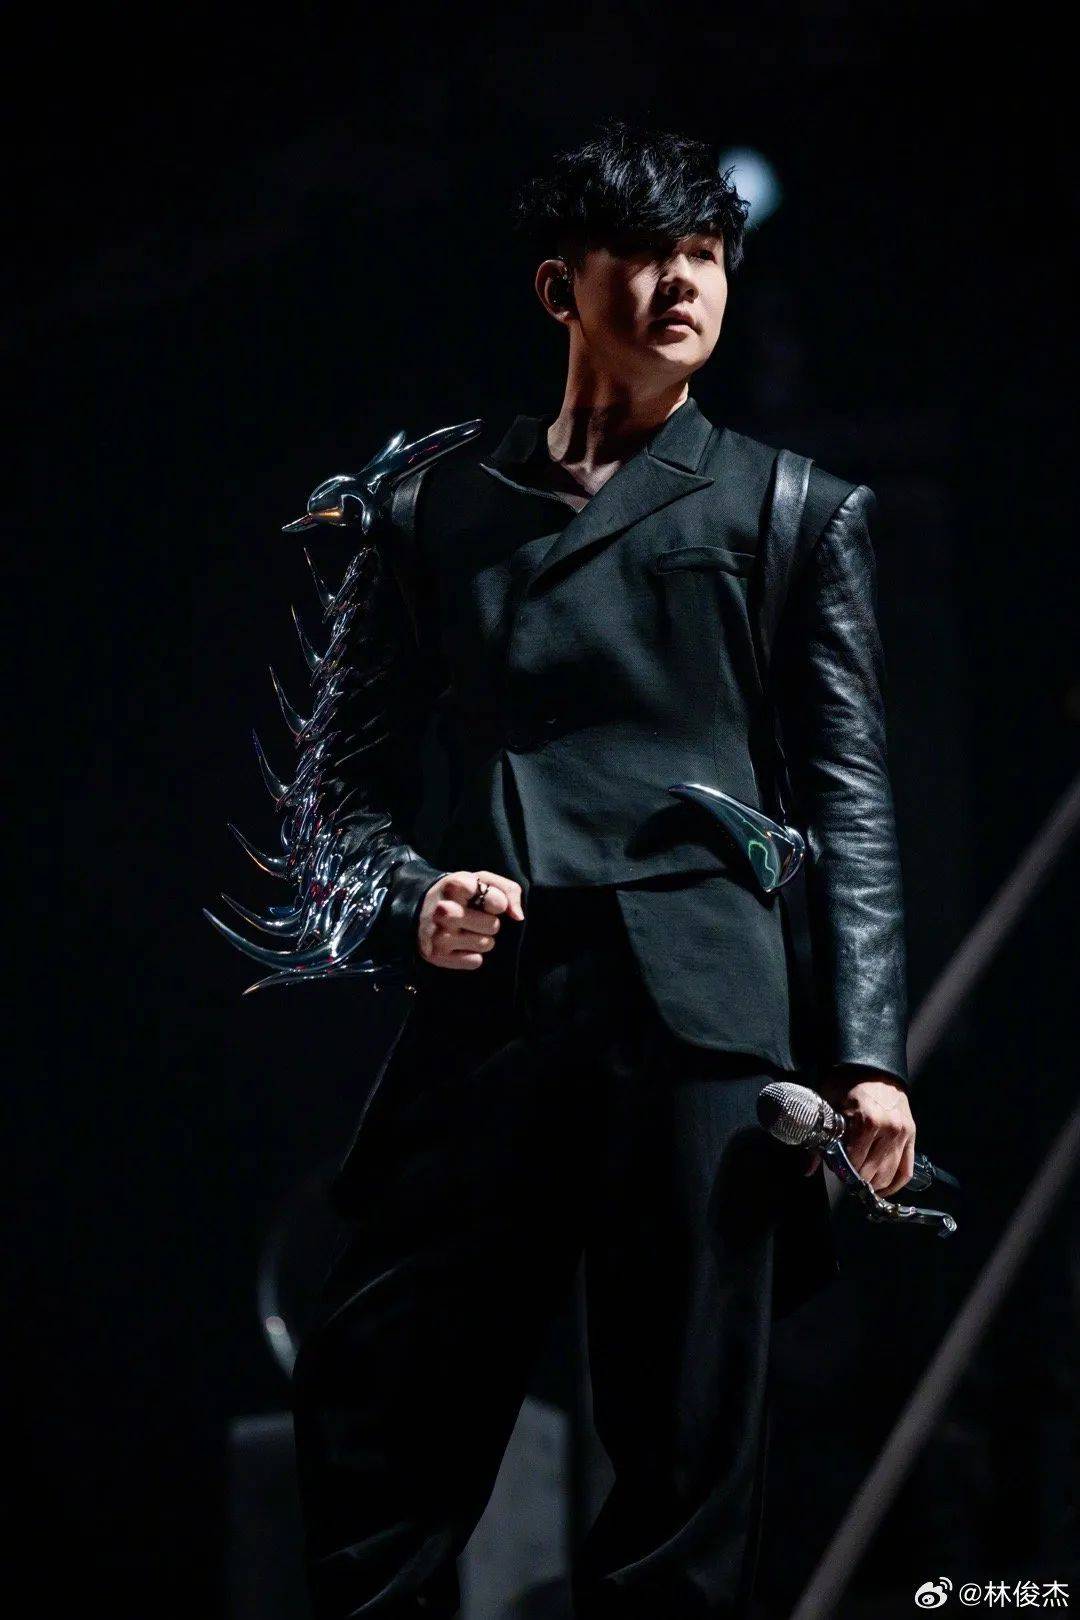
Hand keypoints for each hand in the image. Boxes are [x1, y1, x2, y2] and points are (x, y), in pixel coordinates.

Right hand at [417, 869, 524, 970]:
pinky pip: (475, 961)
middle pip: (493, 926)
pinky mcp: (436, 955)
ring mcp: (439, 935)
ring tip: (464, 929)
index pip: (497, 901)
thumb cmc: (459, 893)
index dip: (497, 902)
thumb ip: (508, 890)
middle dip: (489, 922)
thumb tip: (518, 916)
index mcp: (455, 885)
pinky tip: (457, 944)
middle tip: (472, 916)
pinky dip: (471, 955)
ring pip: (486, 945)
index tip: (483, 899)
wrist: (419, 909)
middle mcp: (444, 910)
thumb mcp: (481, 880)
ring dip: (481, 939)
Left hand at [803, 1064, 916, 1196]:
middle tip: (845, 1173)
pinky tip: (882, 1188)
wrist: (873, 1066)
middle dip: (856, 1177)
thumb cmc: (848, 1083)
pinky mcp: (912, 1136)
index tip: (835, 1168)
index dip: (841, 1169)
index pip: (854, 1161)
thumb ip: (818, 1139)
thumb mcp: (828, 1104)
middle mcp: (890, 1129)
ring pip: (889, 1175)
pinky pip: (906, 1170)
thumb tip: (809, 1169)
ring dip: (873, 1183)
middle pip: (871, 1172)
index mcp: (868, 1121)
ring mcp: (903, 1134)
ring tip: (861, 1181)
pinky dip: (894, 1184)